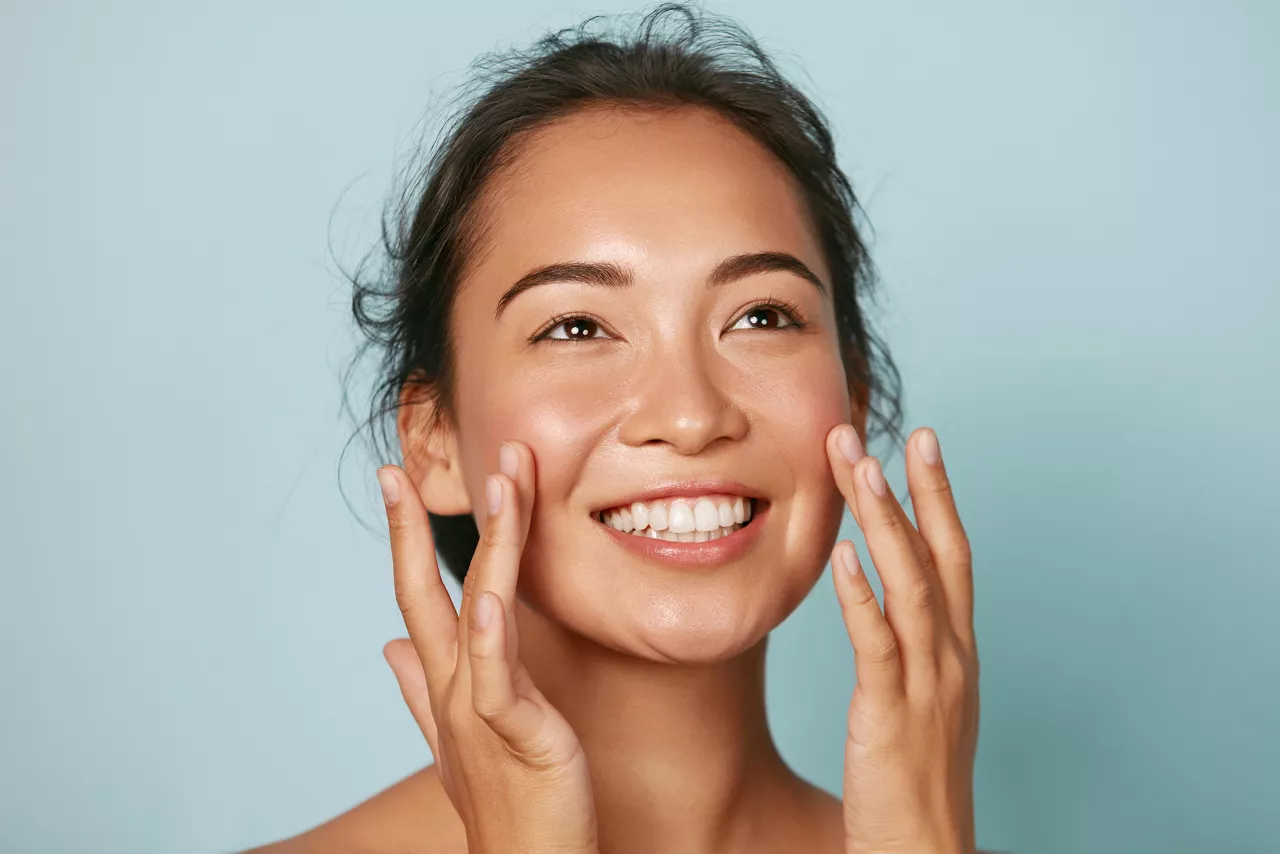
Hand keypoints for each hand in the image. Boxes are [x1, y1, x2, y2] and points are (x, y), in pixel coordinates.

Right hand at [377, 441, 598, 853]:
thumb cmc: (505, 804)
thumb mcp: (461, 736)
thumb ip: (422, 689)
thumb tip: (388, 647)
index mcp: (447, 682)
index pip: (419, 596)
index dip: (404, 538)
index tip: (394, 481)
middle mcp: (455, 689)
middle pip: (430, 593)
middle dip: (413, 528)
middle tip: (400, 467)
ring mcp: (480, 710)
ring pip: (479, 611)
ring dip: (490, 543)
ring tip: (501, 481)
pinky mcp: (516, 734)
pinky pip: (499, 678)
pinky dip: (491, 638)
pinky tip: (489, 600)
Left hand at [825, 425, 979, 853]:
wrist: (927, 851)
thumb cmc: (915, 781)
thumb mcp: (920, 702)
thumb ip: (904, 647)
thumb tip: (874, 598)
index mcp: (956, 651)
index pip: (952, 556)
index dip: (937, 497)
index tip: (921, 443)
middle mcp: (951, 658)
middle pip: (938, 555)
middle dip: (912, 488)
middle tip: (883, 431)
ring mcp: (927, 685)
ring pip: (909, 586)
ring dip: (883, 522)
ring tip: (858, 468)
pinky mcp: (890, 715)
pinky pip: (877, 646)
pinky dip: (860, 598)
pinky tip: (839, 558)